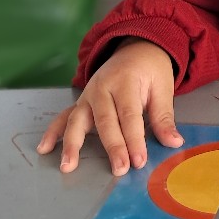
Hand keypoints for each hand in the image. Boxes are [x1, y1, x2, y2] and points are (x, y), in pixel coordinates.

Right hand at [37, 40, 181, 174]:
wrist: (135, 48)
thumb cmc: (150, 70)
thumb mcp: (163, 87)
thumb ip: (164, 117)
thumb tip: (173, 142)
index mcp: (125, 81)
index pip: (129, 115)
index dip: (134, 139)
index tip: (139, 160)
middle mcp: (102, 87)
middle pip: (105, 120)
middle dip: (112, 147)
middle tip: (119, 169)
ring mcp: (88, 94)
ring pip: (78, 119)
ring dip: (72, 144)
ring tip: (68, 166)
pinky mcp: (81, 101)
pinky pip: (64, 116)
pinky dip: (53, 132)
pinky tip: (44, 148)